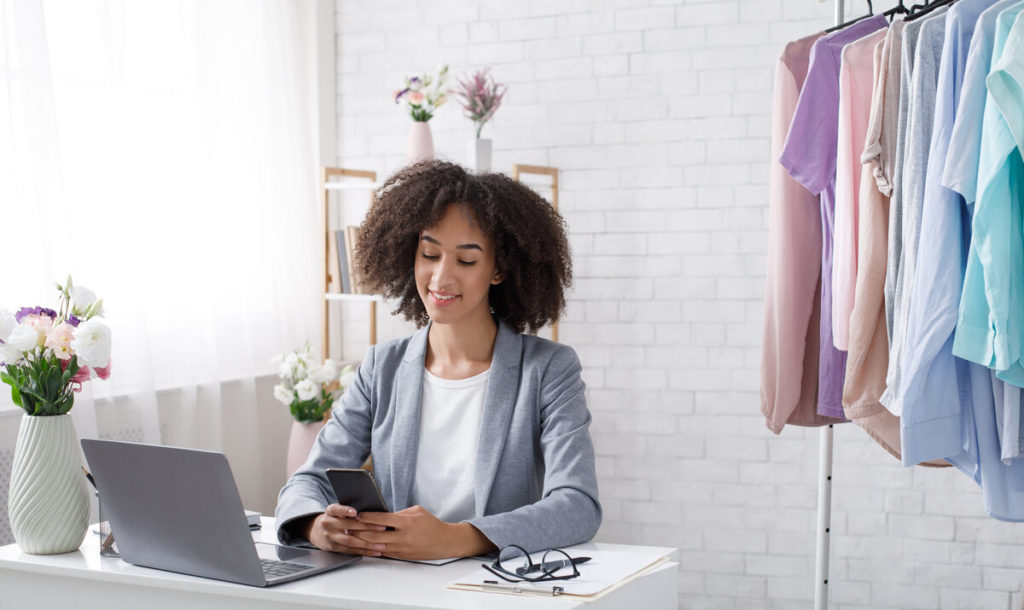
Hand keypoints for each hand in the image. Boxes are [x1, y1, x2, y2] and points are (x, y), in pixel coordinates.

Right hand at [304, 504, 388, 555]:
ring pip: (350, 541)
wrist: (319, 531)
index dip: (345, 510)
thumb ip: (350, 509)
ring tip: (381, 544)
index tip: (355, 512)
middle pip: (347, 526)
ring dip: (367, 543)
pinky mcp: (334, 548)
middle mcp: (328, 524)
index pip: (336, 509)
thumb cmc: (337, 517)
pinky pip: (351, 550)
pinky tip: (375, 551)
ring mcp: (330, 537)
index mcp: (330, 511)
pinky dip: (364, 551)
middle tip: (382, 527)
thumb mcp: (339, 510)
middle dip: (366, 527)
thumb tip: (373, 509)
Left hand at [355, 505, 494, 559]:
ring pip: (376, 546)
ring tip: (351, 536)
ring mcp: (401, 548)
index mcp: (406, 522)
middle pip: (374, 535)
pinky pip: (383, 552)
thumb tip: (382, 514)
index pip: (381, 519)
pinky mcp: (402, 556)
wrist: (444, 542)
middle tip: (347, 526)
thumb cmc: (431, 524)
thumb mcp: (416, 511)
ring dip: (362, 541)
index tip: (357, 514)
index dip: (367, 517)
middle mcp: (402, 537)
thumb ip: (399, 513)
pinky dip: (372, 548)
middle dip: (359, 531)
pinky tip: (363, 545)